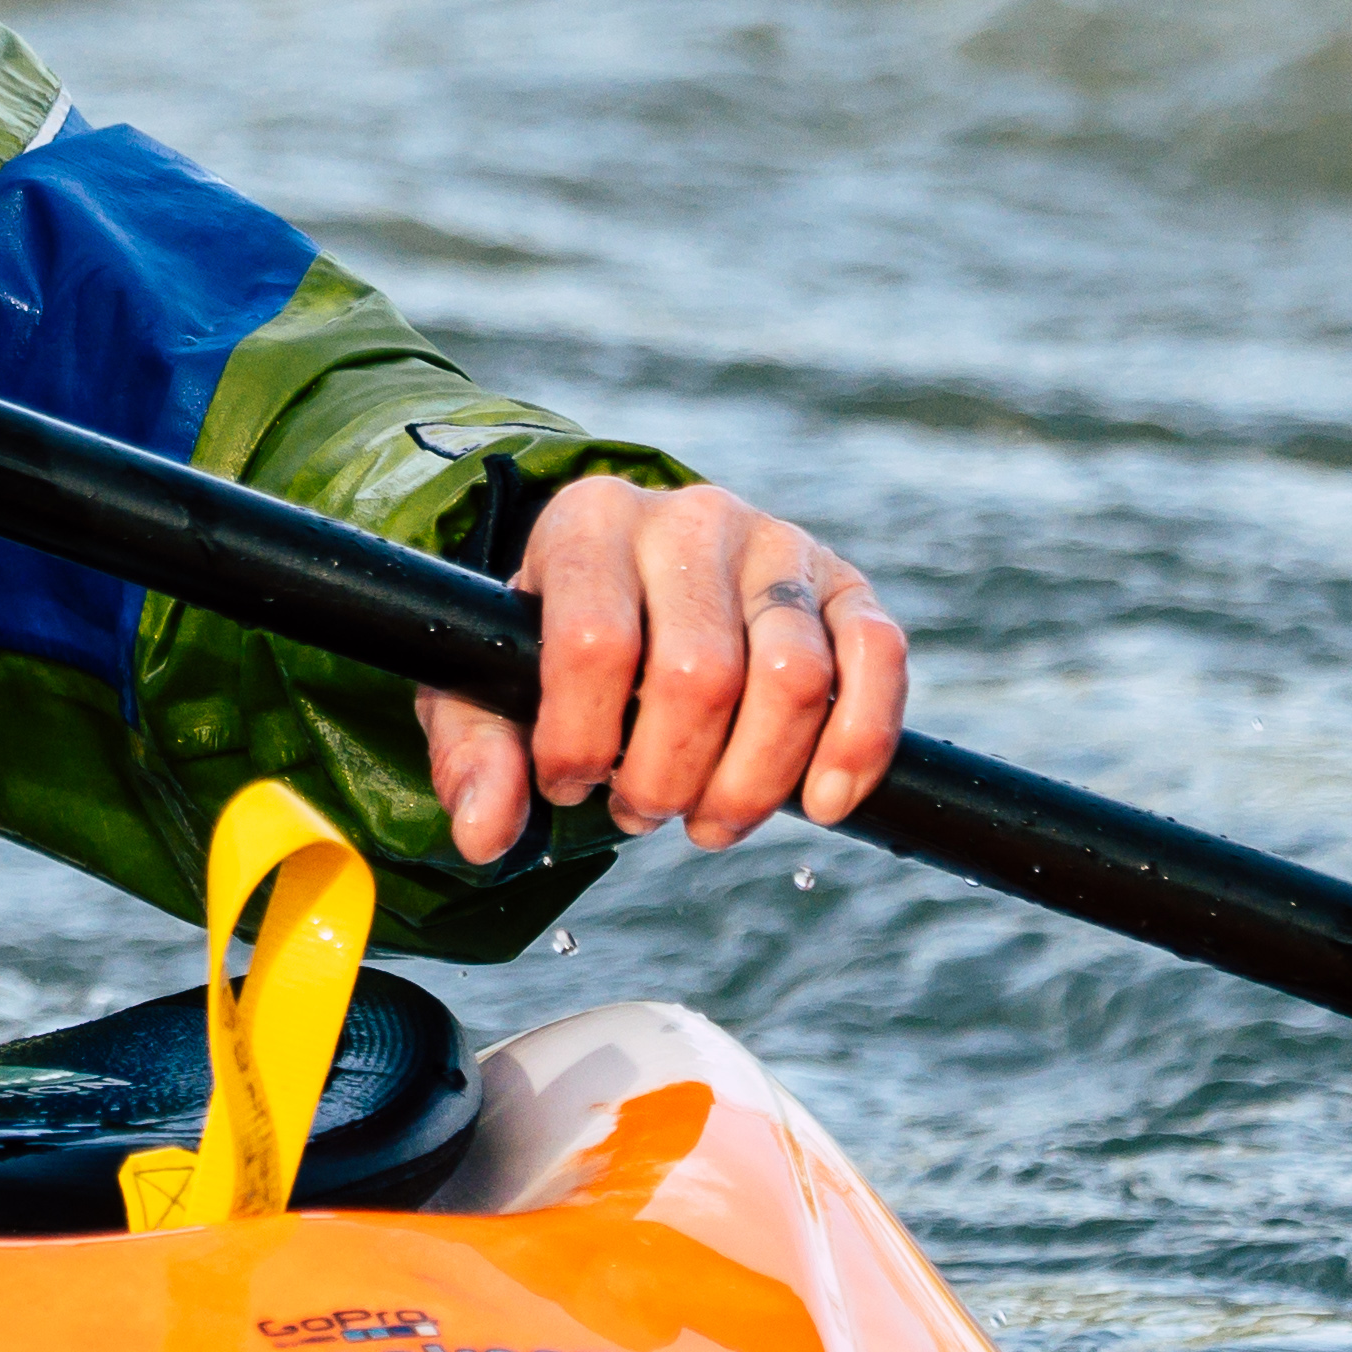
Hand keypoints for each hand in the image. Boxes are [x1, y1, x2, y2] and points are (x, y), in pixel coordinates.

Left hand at [419, 476, 909, 866]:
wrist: (629, 580)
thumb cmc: (548, 643)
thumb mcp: (484, 685)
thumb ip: (472, 755)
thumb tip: (484, 834)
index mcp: (590, 522)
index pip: (594, 642)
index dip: (582, 740)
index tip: (571, 784)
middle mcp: (691, 517)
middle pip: (701, 675)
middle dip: (669, 777)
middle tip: (643, 810)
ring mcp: (778, 544)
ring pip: (795, 679)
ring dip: (753, 783)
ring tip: (709, 818)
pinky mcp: (846, 584)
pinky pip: (879, 659)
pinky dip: (858, 746)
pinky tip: (821, 804)